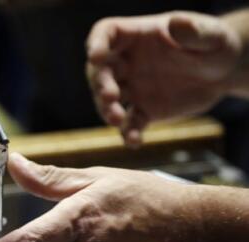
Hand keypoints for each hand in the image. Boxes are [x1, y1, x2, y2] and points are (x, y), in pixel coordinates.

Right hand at [86, 11, 241, 146]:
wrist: (222, 74)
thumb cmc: (214, 45)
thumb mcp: (211, 35)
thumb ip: (194, 31)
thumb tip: (176, 23)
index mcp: (137, 37)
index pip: (107, 33)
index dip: (97, 43)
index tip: (96, 57)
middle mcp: (128, 62)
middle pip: (100, 71)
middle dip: (100, 84)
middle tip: (110, 96)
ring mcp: (133, 88)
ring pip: (107, 100)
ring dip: (106, 110)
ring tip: (116, 119)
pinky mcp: (143, 110)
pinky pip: (130, 123)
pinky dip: (128, 133)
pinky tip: (134, 141)